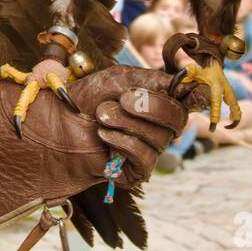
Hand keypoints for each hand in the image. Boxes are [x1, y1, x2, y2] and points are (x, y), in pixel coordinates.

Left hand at [65, 66, 193, 187]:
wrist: (57, 126)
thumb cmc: (86, 100)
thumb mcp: (119, 78)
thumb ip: (152, 79)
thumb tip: (182, 82)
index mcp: (159, 102)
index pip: (190, 100)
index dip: (194, 95)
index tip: (186, 90)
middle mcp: (160, 127)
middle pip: (178, 119)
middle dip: (150, 107)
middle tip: (122, 100)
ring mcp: (150, 150)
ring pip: (159, 138)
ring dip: (126, 122)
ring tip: (102, 115)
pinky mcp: (136, 172)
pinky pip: (145, 157)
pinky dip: (123, 142)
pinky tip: (104, 135)